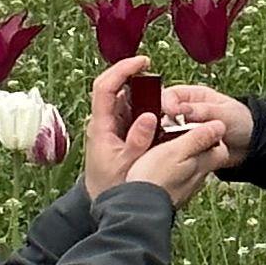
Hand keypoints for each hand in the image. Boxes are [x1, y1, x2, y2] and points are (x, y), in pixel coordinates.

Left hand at [78, 54, 160, 194]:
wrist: (105, 202)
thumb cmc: (111, 186)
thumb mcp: (126, 165)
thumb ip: (137, 141)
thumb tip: (149, 116)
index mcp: (100, 126)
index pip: (105, 87)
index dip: (122, 69)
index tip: (143, 62)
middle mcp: (104, 121)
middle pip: (116, 88)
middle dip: (137, 78)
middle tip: (159, 80)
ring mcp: (113, 126)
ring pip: (127, 99)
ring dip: (145, 94)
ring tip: (165, 99)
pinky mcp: (122, 132)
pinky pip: (134, 112)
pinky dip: (148, 107)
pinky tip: (163, 113)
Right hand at [120, 117, 224, 207]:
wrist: (136, 209)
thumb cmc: (154, 177)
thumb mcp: (176, 150)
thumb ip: (199, 138)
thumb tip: (220, 126)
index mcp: (201, 165)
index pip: (221, 150)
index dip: (214, 137)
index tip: (200, 127)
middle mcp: (196, 180)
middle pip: (207, 161)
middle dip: (198, 147)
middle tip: (181, 135)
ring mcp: (183, 191)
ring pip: (190, 172)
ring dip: (183, 160)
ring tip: (166, 150)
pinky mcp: (169, 198)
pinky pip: (176, 182)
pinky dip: (171, 173)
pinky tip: (158, 169)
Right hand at [158, 85, 254, 172]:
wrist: (251, 146)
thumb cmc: (242, 122)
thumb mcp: (224, 113)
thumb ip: (203, 110)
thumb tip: (181, 109)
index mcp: (193, 96)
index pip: (171, 94)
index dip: (166, 102)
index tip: (169, 112)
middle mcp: (185, 112)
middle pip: (164, 114)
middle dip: (163, 122)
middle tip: (164, 131)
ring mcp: (183, 130)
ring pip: (166, 132)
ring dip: (167, 138)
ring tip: (169, 144)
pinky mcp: (185, 146)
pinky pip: (174, 148)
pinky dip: (174, 151)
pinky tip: (175, 156)